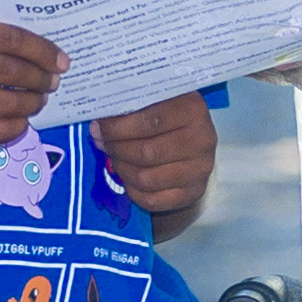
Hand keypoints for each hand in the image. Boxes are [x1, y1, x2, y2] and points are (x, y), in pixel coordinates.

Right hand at [0, 16, 63, 146]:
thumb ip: (1, 31)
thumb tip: (49, 45)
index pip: (10, 38)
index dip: (42, 50)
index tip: (62, 61)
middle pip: (11, 71)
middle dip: (41, 78)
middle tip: (53, 82)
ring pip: (9, 102)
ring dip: (34, 102)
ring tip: (41, 99)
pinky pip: (0, 129)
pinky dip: (20, 124)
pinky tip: (23, 117)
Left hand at [88, 89, 216, 223]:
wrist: (195, 144)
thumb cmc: (169, 117)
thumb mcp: (158, 101)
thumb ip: (134, 106)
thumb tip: (99, 122)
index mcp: (193, 109)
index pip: (150, 121)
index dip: (118, 127)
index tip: (98, 128)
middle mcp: (203, 139)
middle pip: (147, 152)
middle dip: (117, 149)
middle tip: (101, 143)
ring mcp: (201, 168)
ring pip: (147, 178)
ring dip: (122, 170)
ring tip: (114, 159)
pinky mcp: (194, 192)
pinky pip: (154, 200)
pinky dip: (134, 192)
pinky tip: (127, 179)